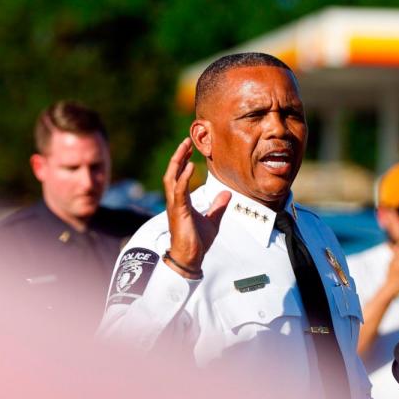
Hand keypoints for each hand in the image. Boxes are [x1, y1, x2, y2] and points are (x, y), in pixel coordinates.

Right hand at [163, 138, 229, 275]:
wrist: (191, 258)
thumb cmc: (197, 242)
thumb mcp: (212, 220)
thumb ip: (218, 206)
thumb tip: (227, 194)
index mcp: (182, 201)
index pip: (180, 176)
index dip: (184, 161)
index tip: (189, 147)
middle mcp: (175, 200)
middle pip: (173, 172)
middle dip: (179, 155)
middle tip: (186, 140)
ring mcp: (175, 205)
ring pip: (171, 177)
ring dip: (178, 161)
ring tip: (184, 146)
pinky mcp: (178, 211)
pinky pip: (179, 191)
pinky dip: (184, 178)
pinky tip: (190, 166)